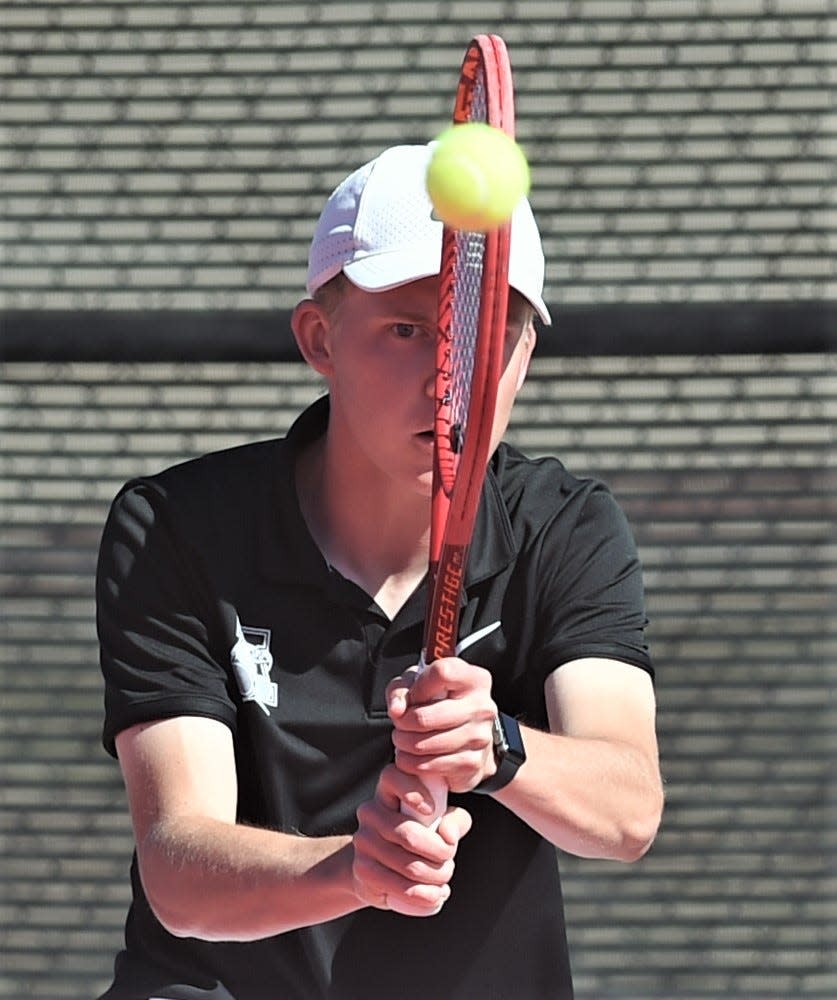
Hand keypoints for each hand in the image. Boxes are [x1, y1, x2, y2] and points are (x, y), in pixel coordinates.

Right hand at [351, 763, 471, 916]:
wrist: (379, 866)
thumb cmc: (416, 835)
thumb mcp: (438, 821)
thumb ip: (454, 820)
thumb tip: (448, 836)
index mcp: (387, 791)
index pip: (392, 777)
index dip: (412, 791)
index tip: (431, 809)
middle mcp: (370, 812)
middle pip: (409, 835)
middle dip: (440, 853)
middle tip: (450, 859)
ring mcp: (363, 842)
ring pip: (409, 866)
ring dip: (436, 877)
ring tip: (444, 879)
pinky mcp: (363, 872)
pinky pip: (400, 888)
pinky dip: (424, 896)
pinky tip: (435, 895)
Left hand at [387, 657, 498, 794]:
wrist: (468, 733)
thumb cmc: (440, 701)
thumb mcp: (419, 684)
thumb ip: (402, 689)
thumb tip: (397, 709)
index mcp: (474, 679)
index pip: (442, 674)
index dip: (417, 688)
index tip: (412, 697)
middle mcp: (482, 707)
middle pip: (425, 717)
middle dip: (403, 723)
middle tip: (400, 724)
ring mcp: (480, 737)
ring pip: (424, 744)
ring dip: (405, 744)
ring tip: (403, 739)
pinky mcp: (473, 763)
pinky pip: (431, 765)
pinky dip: (413, 764)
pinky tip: (412, 756)